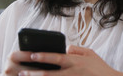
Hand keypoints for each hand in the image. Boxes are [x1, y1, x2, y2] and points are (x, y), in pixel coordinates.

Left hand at [6, 45, 122, 75]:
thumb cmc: (101, 68)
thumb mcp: (91, 53)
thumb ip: (76, 49)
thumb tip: (65, 49)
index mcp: (75, 61)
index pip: (57, 57)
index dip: (43, 56)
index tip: (32, 54)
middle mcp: (72, 72)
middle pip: (50, 73)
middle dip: (35, 73)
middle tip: (22, 72)